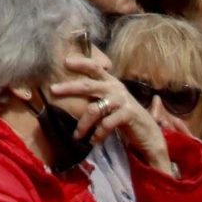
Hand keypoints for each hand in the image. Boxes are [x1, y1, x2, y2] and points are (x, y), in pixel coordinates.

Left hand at [47, 60, 172, 176]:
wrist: (148, 133)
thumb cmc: (124, 117)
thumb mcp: (110, 102)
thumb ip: (96, 96)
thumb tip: (70, 92)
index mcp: (111, 82)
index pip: (95, 67)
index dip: (81, 62)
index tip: (65, 61)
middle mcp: (116, 88)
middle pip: (88, 85)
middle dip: (69, 87)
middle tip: (53, 90)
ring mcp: (122, 101)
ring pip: (94, 109)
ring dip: (83, 124)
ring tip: (76, 136)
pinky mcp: (128, 114)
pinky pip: (106, 124)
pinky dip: (97, 134)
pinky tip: (93, 141)